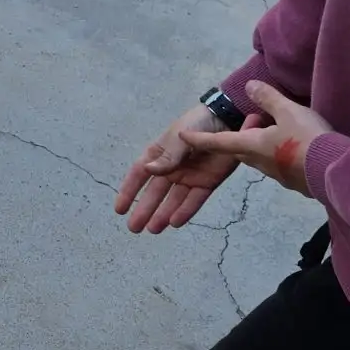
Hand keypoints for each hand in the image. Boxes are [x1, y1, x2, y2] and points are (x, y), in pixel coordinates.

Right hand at [115, 106, 245, 233]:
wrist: (230, 119)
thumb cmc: (199, 123)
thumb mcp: (180, 137)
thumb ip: (167, 157)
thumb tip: (148, 171)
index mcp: (159, 154)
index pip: (139, 174)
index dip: (128, 191)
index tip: (119, 209)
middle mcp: (171, 168)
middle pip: (154, 193)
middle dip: (144, 210)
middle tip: (134, 228)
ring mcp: (189, 177)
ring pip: (172, 200)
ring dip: (162, 215)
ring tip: (152, 230)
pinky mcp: (207, 182)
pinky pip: (194, 200)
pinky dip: (185, 211)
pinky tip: (175, 222)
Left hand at [179, 80, 332, 195]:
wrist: (336, 171)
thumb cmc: (306, 139)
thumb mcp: (287, 111)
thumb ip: (267, 98)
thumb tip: (249, 86)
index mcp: (251, 146)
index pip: (217, 142)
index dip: (199, 138)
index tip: (182, 137)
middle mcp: (259, 163)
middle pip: (240, 149)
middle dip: (240, 136)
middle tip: (256, 119)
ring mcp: (278, 175)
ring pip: (260, 158)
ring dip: (261, 144)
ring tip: (278, 129)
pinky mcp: (295, 182)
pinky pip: (279, 165)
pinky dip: (279, 154)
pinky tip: (295, 147)